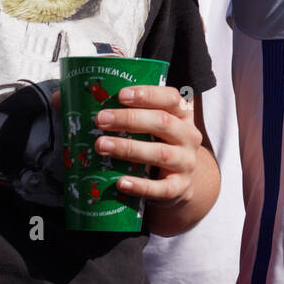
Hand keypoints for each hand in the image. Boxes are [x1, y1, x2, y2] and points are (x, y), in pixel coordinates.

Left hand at [93, 84, 201, 208]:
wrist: (184, 181)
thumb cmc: (162, 144)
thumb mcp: (159, 126)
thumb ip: (138, 114)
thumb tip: (95, 105)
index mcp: (183, 115)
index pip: (171, 98)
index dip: (147, 95)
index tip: (120, 95)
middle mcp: (189, 137)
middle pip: (162, 122)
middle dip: (129, 119)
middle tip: (101, 119)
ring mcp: (186, 163)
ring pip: (160, 154)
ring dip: (128, 149)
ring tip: (101, 145)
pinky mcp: (180, 188)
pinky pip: (161, 188)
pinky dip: (141, 186)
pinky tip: (121, 182)